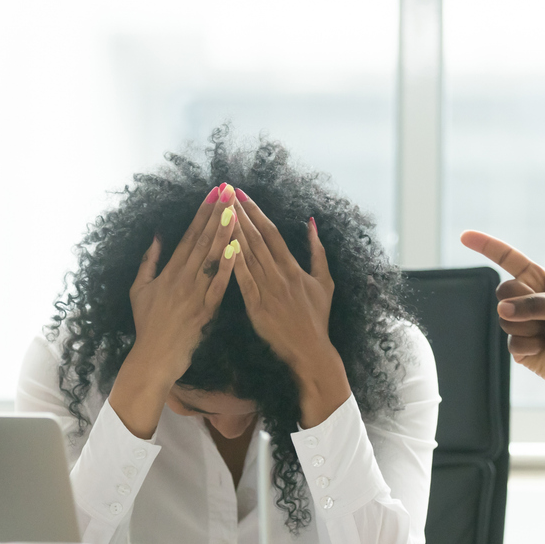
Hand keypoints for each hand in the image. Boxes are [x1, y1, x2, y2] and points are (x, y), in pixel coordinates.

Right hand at [108, 184, 238, 437]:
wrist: (154, 357)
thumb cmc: (147, 325)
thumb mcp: (140, 290)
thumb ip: (149, 261)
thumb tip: (156, 236)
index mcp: (169, 272)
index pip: (189, 235)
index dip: (202, 213)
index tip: (213, 193)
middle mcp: (183, 278)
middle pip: (203, 240)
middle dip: (217, 214)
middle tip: (229, 191)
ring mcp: (195, 293)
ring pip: (212, 258)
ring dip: (225, 232)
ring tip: (236, 209)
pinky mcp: (206, 310)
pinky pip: (219, 285)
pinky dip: (229, 267)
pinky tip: (239, 249)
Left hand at [232, 192, 350, 427]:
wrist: (310, 349)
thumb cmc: (317, 317)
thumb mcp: (324, 281)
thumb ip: (317, 252)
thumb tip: (312, 224)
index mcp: (293, 267)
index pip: (272, 233)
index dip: (256, 212)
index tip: (243, 194)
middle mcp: (279, 275)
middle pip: (256, 239)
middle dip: (240, 214)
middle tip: (226, 194)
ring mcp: (267, 290)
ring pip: (248, 256)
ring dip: (233, 232)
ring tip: (220, 211)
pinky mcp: (256, 306)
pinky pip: (243, 281)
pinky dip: (234, 263)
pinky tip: (223, 247)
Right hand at [459, 230, 544, 449]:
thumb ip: (533, 304)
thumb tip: (502, 310)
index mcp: (539, 281)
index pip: (509, 259)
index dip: (487, 247)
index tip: (464, 236)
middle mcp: (527, 299)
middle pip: (503, 291)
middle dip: (520, 303)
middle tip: (544, 315)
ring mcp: (520, 322)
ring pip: (504, 319)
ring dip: (529, 327)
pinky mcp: (517, 344)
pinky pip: (510, 342)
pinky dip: (529, 346)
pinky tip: (543, 349)